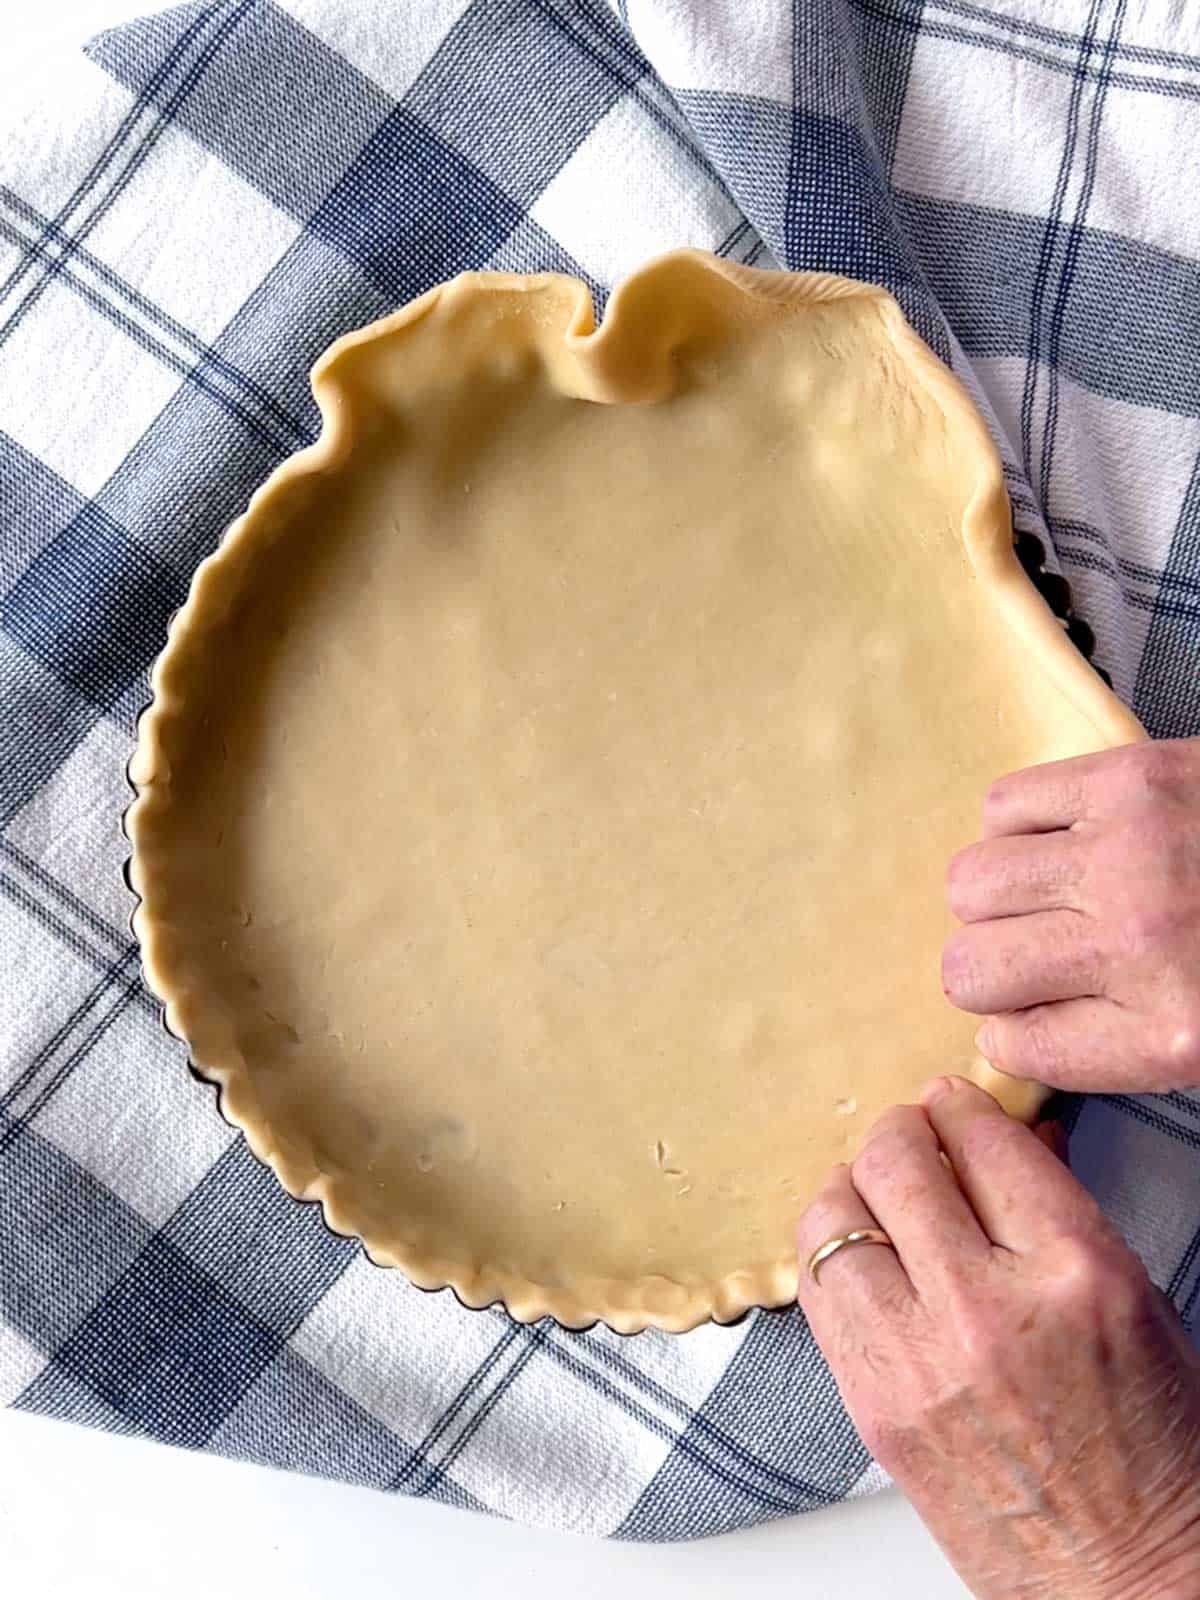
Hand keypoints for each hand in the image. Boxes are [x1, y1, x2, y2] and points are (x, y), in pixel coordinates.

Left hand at [796, 1078, 1199, 1599]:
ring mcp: (919, 1364)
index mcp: (1075, 1273)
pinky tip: (857, 1255)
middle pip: (898, 1166)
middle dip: (901, 1134)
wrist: (1134, 1580)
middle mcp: (987, 1311)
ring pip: (836, 1221)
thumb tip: (1016, 1137)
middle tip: (910, 1137)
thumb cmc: (1154, 1449)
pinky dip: (831, 1257)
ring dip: (851, 1190)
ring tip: (873, 1192)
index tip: (950, 1102)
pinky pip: (820, 1296)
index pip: (985, 1142)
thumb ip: (1060, 1209)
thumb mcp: (1134, 1302)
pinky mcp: (872, 1410)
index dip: (959, 1107)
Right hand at [943, 738, 1199, 1091]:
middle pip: (971, 972)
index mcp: (1171, 1033)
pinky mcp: (1128, 777)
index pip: (1017, 1049)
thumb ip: (1119, 1047)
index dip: (1012, 1034)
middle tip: (1033, 953)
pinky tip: (1061, 836)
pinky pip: (1002, 805)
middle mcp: (1136, 946)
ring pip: (971, 885)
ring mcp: (1127, 854)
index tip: (1030, 1016)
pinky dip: (1015, 825)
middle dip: (988, 971)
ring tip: (1046, 889)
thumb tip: (1010, 1031)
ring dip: (994, 897)